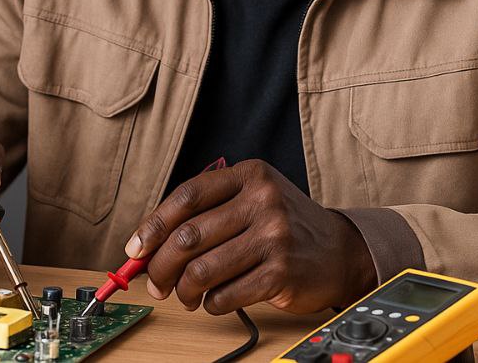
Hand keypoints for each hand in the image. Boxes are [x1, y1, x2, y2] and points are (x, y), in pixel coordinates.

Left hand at [125, 159, 376, 314]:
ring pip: (202, 270)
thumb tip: (149, 245)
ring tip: (185, 294)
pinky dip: (210, 303)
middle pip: (189, 236)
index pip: (187, 196)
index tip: (136, 248)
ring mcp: (274, 237)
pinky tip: (214, 299)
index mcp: (250, 175)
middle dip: (161, 265)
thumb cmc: (285, 225)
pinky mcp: (281, 273)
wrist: (340, 250)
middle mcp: (263, 201)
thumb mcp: (253, 199)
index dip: (154, 225)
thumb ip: (208, 212)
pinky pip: (225, 295)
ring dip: (183, 289)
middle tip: (155, 282)